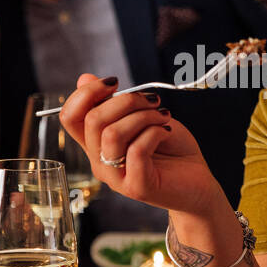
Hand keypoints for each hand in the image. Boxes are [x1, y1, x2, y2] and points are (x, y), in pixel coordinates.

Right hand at [60, 73, 225, 216]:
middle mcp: (99, 161)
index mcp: (96, 143)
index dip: (86, 93)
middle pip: (92, 120)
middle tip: (152, 101)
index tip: (113, 82)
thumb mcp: (141, 117)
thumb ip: (112, 103)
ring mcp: (115, 177)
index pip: (69, 116)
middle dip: (126, 100)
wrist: (197, 182)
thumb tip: (85, 79)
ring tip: (162, 116)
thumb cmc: (170, 149)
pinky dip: (155, 132)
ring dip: (143, 116)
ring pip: (112, 134)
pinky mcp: (136, 187)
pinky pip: (136, 150)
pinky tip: (166, 132)